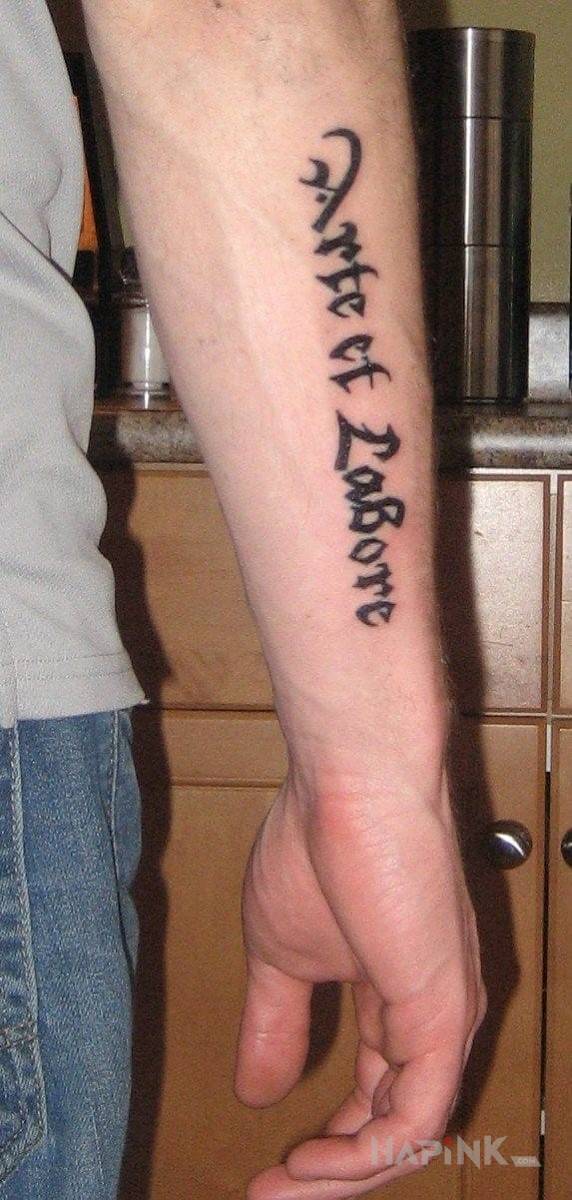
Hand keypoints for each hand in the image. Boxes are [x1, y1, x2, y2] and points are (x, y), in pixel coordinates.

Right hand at [234, 767, 485, 1198]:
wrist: (351, 785)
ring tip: (283, 1190)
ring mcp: (443, 1017)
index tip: (273, 1163)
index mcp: (397, 997)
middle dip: (333, 1171)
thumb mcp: (280, 953)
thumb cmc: (321, 842)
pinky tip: (314, 1164)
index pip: (379, 1094)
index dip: (331, 1140)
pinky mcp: (444, 1015)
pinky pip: (414, 1117)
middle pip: (395, 1125)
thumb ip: (276, 1023)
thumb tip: (255, 1088)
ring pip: (408, 1134)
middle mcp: (432, 1014)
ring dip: (342, 1176)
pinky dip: (363, 1156)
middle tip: (273, 1195)